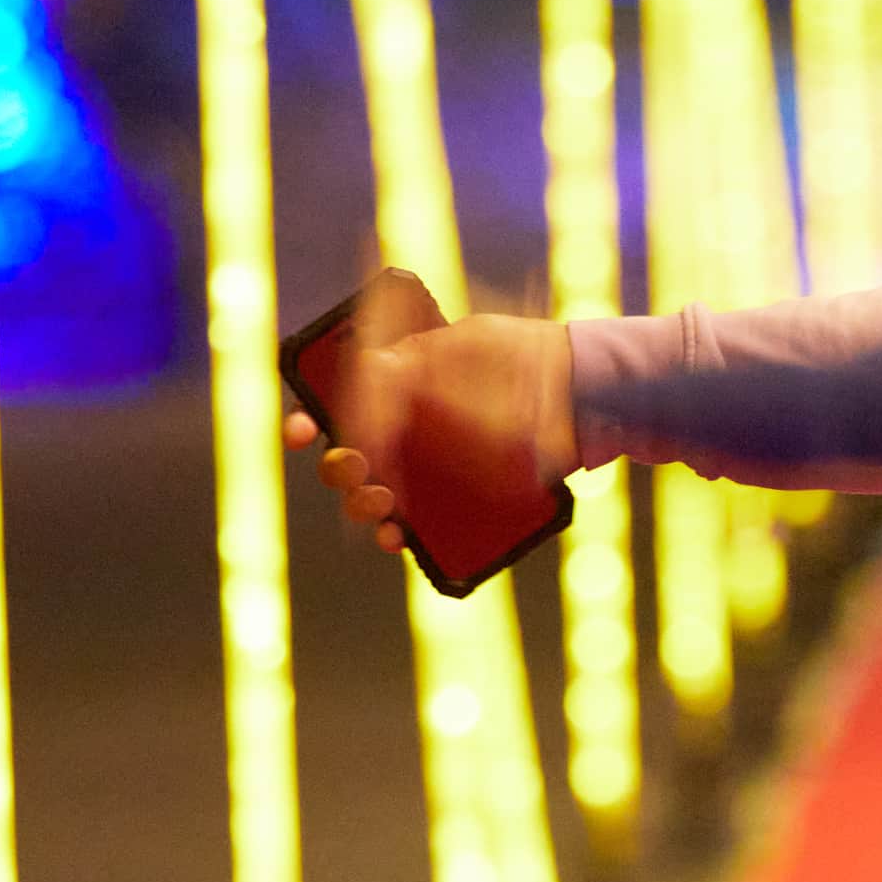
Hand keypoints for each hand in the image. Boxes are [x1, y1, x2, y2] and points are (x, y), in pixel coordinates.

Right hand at [281, 313, 576, 554]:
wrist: (579, 390)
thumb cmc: (517, 356)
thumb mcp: (458, 345)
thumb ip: (405, 365)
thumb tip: (360, 391)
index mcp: (396, 383)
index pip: (334, 405)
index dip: (307, 419)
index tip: (302, 432)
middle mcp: (407, 429)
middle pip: (347, 458)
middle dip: (338, 468)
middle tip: (357, 465)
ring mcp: (431, 468)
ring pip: (374, 497)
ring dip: (362, 504)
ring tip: (382, 500)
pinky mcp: (460, 500)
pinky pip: (419, 527)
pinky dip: (400, 535)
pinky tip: (398, 536)